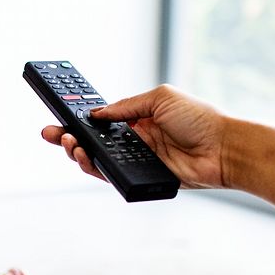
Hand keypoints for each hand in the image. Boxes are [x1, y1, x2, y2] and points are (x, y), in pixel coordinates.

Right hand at [39, 84, 274, 213]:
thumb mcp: (160, 98)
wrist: (223, 148)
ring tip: (71, 145)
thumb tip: (96, 114)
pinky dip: (97, 169)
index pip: (100, 119)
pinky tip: (87, 159)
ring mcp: (137, 159)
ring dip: (79, 153)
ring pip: (98, 160)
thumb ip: (125, 107)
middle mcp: (134, 139)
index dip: (79, 118)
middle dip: (69, 138)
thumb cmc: (199, 118)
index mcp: (137, 117)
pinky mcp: (143, 177)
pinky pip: (113, 176)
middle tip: (51, 134)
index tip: (59, 115)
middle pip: (93, 141)